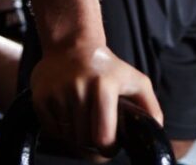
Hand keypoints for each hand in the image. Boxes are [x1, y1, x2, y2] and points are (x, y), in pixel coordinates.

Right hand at [30, 41, 160, 151]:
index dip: (108, 149)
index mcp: (104, 87)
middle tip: (97, 132)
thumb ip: (150, 106)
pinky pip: (50, 130)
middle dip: (92, 143)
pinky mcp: (40, 97)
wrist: (72, 45)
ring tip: (84, 120)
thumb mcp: (135, 80)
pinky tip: (69, 115)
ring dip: (76, 136)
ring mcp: (57, 93)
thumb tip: (155, 130)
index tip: (110, 145)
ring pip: (67, 137)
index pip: (103, 138)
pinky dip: (60, 130)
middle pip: (84, 140)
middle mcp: (79, 89)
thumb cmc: (107, 67)